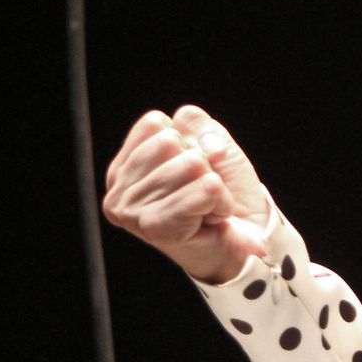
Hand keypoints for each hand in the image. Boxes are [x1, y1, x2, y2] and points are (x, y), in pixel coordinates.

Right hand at [103, 105, 270, 283]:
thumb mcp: (210, 144)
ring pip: (192, 163)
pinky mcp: (156, 228)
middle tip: (200, 193)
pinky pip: (207, 188)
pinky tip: (211, 220)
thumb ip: (197, 125)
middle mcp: (118, 191)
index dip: (186, 139)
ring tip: (204, 208)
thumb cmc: (221, 190)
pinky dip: (221, 201)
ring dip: (212, 186)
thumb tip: (187, 122)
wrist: (243, 238)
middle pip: (170, 141)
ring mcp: (132, 212)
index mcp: (123, 167)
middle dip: (201, 163)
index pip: (154, 124)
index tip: (192, 171)